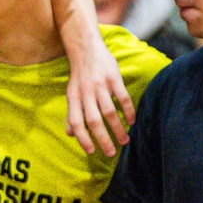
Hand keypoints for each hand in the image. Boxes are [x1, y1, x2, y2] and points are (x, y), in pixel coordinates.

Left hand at [65, 33, 134, 156]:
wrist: (86, 49)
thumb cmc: (79, 76)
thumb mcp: (72, 93)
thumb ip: (72, 113)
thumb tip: (70, 134)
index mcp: (73, 98)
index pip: (76, 122)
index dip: (83, 138)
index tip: (91, 151)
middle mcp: (85, 93)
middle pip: (94, 121)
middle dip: (103, 139)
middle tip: (111, 153)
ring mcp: (100, 85)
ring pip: (110, 112)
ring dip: (118, 129)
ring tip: (124, 140)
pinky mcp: (113, 78)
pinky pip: (123, 98)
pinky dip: (128, 111)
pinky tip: (132, 121)